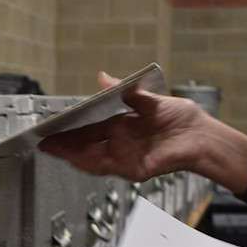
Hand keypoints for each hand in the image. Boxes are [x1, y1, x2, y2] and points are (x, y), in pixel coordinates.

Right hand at [38, 71, 207, 180]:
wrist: (203, 135)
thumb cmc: (181, 118)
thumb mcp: (149, 98)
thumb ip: (125, 90)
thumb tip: (102, 77)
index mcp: (120, 127)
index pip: (87, 131)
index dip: (68, 132)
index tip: (51, 129)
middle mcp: (120, 144)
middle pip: (84, 147)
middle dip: (63, 146)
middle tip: (43, 142)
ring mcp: (126, 159)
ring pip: (92, 160)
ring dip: (73, 156)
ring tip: (55, 150)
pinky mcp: (136, 170)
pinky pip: (109, 168)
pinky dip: (92, 163)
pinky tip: (78, 158)